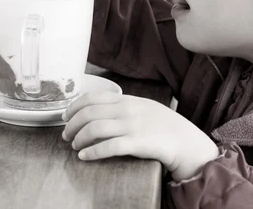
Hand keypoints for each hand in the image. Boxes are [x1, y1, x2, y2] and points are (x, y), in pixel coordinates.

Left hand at [62, 91, 221, 181]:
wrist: (186, 141)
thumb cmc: (164, 126)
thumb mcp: (143, 107)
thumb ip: (123, 106)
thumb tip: (98, 110)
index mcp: (128, 99)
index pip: (93, 97)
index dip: (75, 106)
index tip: (65, 116)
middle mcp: (127, 110)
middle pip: (89, 113)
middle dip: (73, 124)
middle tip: (66, 135)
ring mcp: (132, 126)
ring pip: (95, 128)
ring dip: (79, 138)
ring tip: (75, 146)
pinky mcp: (137, 143)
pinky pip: (108, 146)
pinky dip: (92, 151)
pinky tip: (85, 156)